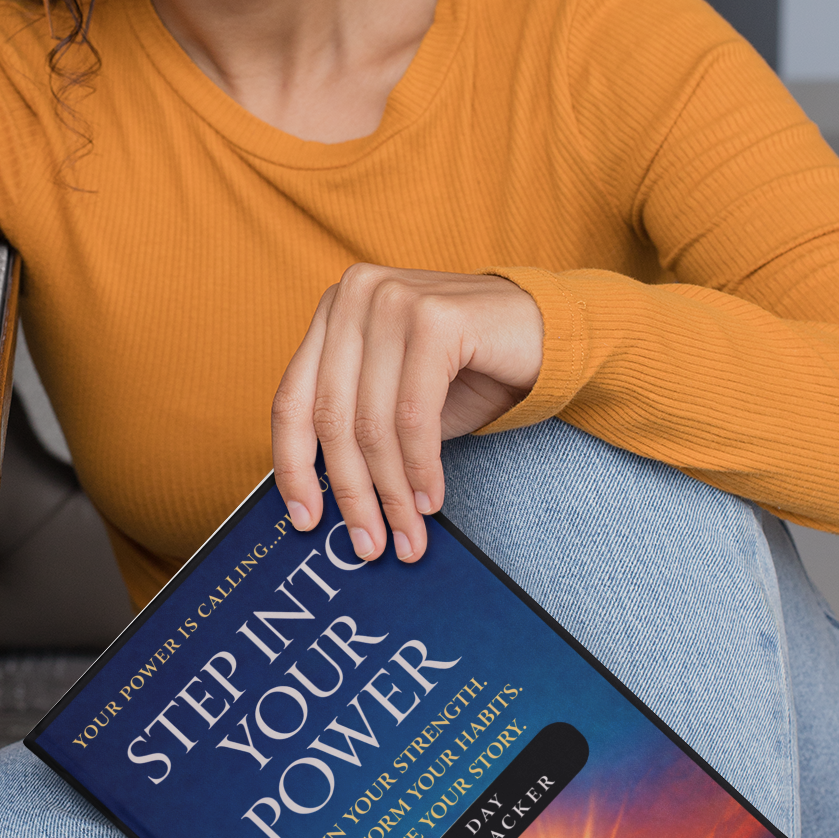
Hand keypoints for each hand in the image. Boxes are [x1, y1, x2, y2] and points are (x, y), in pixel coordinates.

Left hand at [271, 267, 543, 563]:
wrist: (545, 331)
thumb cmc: (467, 370)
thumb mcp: (396, 398)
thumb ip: (356, 428)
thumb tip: (320, 501)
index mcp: (334, 310)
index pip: (292, 399)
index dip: (293, 465)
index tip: (305, 518)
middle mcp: (356, 294)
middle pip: (332, 417)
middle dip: (352, 492)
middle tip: (368, 543)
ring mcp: (393, 300)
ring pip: (373, 423)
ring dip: (391, 491)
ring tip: (408, 533)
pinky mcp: (435, 318)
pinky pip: (414, 417)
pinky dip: (421, 468)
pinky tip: (431, 499)